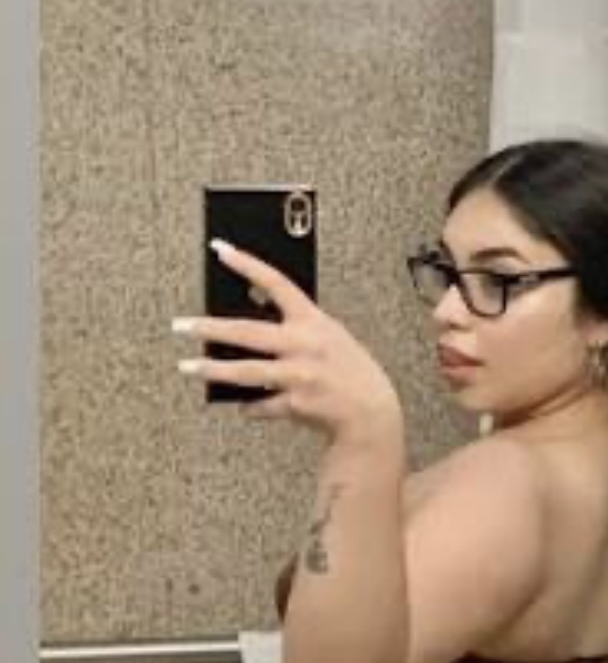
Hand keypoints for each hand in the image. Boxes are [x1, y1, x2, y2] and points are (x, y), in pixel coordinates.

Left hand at [173, 239, 403, 443]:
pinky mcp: (297, 404)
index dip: (248, 264)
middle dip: (209, 328)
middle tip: (180, 325)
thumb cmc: (350, 372)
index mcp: (314, 322)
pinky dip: (252, 406)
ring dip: (213, 370)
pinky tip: (243, 406)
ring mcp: (300, 376)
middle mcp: (305, 346)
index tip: (220, 249)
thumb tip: (249, 325)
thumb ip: (296, 328)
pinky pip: (263, 405)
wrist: (372, 413)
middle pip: (247, 332)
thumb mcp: (329, 338)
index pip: (276, 284)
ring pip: (247, 371)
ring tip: (187, 367)